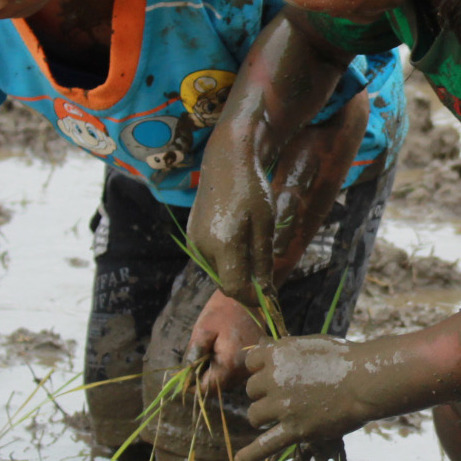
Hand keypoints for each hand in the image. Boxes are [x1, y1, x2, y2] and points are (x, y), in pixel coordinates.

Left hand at [188, 290, 265, 393]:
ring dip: (215, 371)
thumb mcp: (202, 331)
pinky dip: (226, 366)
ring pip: (228, 380)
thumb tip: (186, 376)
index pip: (208, 388)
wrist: (246, 296)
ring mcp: (251, 366)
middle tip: (196, 358)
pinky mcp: (254, 360)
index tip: (183, 376)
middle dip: (204, 377)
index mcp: (230, 365)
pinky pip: (236, 372)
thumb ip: (193, 356)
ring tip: (210, 350)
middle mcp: (244, 370)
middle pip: (218, 387)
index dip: (193, 385)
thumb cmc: (222, 311)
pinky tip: (222, 349)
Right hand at [189, 133, 272, 309]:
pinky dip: (226, 259)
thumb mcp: (265, 226)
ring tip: (254, 250)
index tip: (269, 297)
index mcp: (223, 245)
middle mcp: (202, 247)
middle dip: (246, 285)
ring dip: (236, 271)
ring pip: (218, 272)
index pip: (235, 288)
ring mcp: (193, 242)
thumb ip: (262, 260)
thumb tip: (265, 290)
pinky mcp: (191, 236)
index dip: (253, 298)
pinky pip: (211, 259)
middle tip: (266, 276)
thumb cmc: (252, 190)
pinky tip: (239, 241)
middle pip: (226, 282)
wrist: (227, 162)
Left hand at [236, 336, 382, 460]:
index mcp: (277, 355)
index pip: (251, 362)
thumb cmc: (343, 358)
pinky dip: (250, 454)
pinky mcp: (295, 428)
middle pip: (252, 390)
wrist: (365, 380)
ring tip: (280, 415)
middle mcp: (274, 379)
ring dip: (263, 415)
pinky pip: (265, 444)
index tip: (274, 373)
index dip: (261, 368)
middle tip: (289, 393)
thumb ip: (282, 347)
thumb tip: (260, 343)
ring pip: (254, 414)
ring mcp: (283, 406)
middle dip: (265, 392)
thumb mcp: (309, 343)